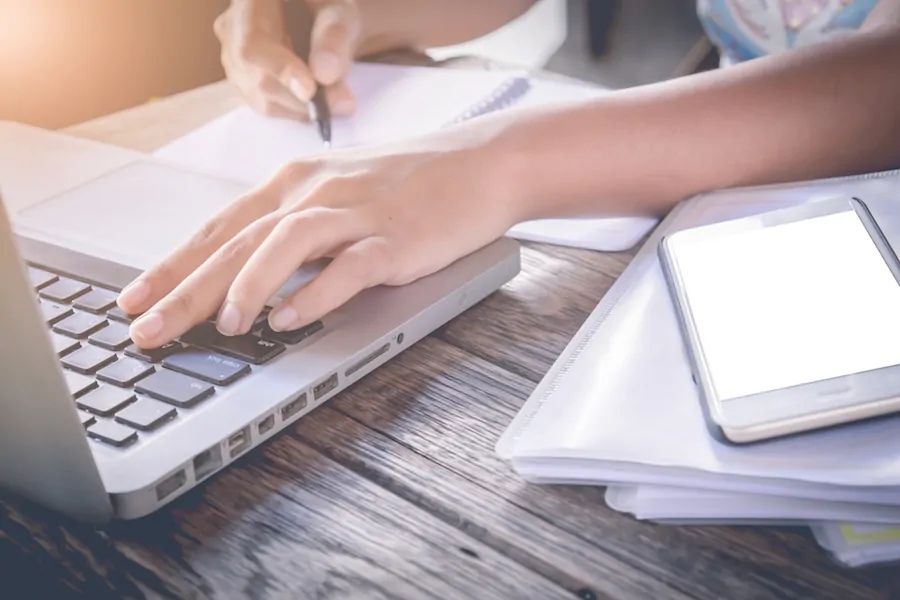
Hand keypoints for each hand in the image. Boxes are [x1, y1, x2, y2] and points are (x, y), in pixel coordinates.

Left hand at [117, 135, 519, 347]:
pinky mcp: (395, 237)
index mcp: (296, 183)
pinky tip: (290, 319)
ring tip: (222, 326)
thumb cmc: (411, 184)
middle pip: (238, 241)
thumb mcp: (341, 196)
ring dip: (247, 285)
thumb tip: (255, 281)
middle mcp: (317, 193)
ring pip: (286, 244)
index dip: (173, 265)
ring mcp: (356, 213)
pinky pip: (348, 267)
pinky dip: (317, 294)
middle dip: (185, 288)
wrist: (483, 164)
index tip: (136, 300)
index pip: (219, 228)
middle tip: (146, 329)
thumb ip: (297, 232)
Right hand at [215, 0, 360, 119]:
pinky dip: (297, 110)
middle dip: (300, 98)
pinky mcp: (245, 80)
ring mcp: (233, 56)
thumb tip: (324, 75)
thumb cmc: (328, 7)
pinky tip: (322, 100)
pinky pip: (267, 104)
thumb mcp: (340, 10)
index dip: (280, 70)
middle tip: (344, 103)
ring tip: (339, 99)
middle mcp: (232, 27)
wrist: (320, 16)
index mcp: (249, 1)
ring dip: (302, 107)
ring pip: (261, 96)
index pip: (252, 43)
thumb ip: (334, 35)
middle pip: (256, 76)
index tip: (311, 91)